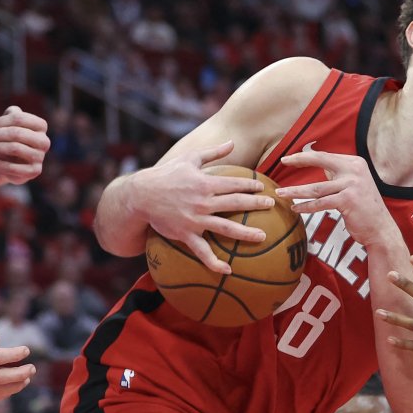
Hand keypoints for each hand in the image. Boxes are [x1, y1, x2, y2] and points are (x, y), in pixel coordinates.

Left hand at [0, 106, 48, 184]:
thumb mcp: (10, 122)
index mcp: (40, 126)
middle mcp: (44, 141)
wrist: (12, 160)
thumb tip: (11, 112)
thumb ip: (11, 114)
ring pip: (15, 148)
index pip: (19, 118)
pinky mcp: (34, 171)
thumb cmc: (9, 137)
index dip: (0, 121)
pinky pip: (13, 167)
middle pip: (16, 133)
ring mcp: (40, 157)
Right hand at [136, 141, 274, 273]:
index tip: (263, 188)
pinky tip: (228, 270)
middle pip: (236, 203)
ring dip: (245, 233)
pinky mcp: (186, 234)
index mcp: (205, 182)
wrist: (141, 196)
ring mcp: (195, 220)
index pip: (234, 183)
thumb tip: (232, 142)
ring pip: (225, 227)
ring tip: (263, 237)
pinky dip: (214, 262)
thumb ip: (213, 152)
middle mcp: (203, 201)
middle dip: (256, 204)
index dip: (250, 185)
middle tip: (271, 206)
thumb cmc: (166, 174)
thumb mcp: (189, 158)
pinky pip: (202, 251)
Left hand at [275, 143, 396, 246]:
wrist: (381, 228)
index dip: (306, 156)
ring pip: (316, 187)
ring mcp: (352, 184)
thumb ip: (340, 174)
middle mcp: (354, 170)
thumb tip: (322, 165)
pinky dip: (306, 206)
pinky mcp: (348, 200)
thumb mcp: (354, 184)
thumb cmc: (364, 208)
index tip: (290, 158)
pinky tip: (296, 208)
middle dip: (299, 160)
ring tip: (281, 193)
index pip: (325, 155)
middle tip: (283, 161)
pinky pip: (320, 203)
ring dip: (295, 191)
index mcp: (355, 163)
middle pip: (320, 160)